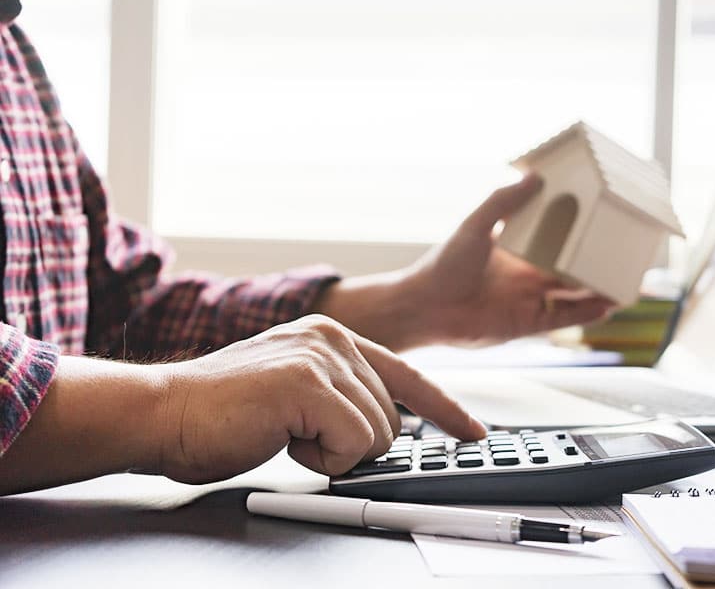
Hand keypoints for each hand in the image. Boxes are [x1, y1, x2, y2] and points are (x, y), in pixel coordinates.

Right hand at [0, 315, 485, 493]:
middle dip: (352, 445)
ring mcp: (321, 357)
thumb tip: (388, 428)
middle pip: (394, 419)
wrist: (162, 414)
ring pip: (378, 435)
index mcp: (331, 336)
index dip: (445, 409)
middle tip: (298, 438)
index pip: (407, 376)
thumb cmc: (220, 414)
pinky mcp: (308, 384)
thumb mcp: (296, 395)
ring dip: (332, 453)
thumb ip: (342, 398)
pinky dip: (321, 459)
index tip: (472, 432)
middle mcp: (331, 338)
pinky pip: (354, 445)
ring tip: (282, 433)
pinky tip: (283, 439)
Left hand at [320, 175, 615, 349]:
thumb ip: (503, 202)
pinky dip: (585, 314)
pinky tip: (606, 306)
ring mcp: (526, 301)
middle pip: (569, 271)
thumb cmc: (443, 264)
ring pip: (572, 297)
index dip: (576, 235)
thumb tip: (535, 176)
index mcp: (515, 252)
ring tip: (624, 283)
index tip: (598, 223)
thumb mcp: (475, 225)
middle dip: (594, 265)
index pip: (553, 241)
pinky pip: (562, 319)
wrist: (423, 307)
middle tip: (621, 255)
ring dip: (597, 291)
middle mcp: (524, 277)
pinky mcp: (525, 325)